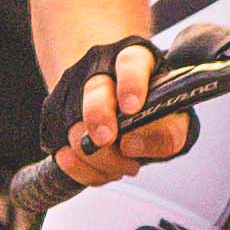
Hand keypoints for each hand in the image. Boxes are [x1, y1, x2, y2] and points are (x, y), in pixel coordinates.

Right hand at [45, 34, 197, 188]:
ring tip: (123, 166)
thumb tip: (133, 146)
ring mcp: (74, 91)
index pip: (131, 63)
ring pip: (74, 125)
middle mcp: (100, 69)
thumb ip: (168, 131)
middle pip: (94, 90)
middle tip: (105, 140)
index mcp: (136, 59)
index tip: (132, 108)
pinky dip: (80, 168)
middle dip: (97, 117)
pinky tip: (99, 170)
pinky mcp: (56, 115)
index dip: (131, 84)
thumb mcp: (173, 113)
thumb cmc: (151, 106)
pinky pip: (62, 148)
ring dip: (95, 156)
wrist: (117, 96)